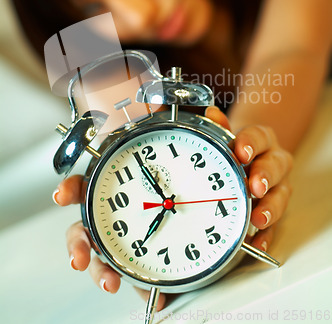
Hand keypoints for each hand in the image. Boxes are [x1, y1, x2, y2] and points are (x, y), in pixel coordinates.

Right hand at [52, 106, 291, 311]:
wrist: (214, 195)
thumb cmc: (195, 168)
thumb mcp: (200, 147)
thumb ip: (207, 131)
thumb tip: (214, 115)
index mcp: (120, 179)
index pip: (87, 182)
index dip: (70, 188)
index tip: (61, 196)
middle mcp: (117, 208)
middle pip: (85, 225)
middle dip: (77, 242)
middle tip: (79, 256)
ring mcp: (128, 234)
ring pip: (103, 255)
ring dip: (100, 271)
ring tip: (110, 281)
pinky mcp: (146, 256)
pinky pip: (138, 274)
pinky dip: (143, 286)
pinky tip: (155, 294)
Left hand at [205, 106, 292, 252]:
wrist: (255, 157)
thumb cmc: (234, 148)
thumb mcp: (224, 136)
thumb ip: (218, 127)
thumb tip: (208, 112)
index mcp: (261, 140)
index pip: (259, 136)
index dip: (250, 143)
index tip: (241, 152)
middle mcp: (273, 161)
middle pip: (276, 165)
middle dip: (265, 176)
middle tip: (254, 186)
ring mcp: (276, 186)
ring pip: (280, 195)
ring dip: (270, 207)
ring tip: (258, 218)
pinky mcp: (273, 209)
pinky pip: (275, 224)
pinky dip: (266, 234)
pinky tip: (256, 242)